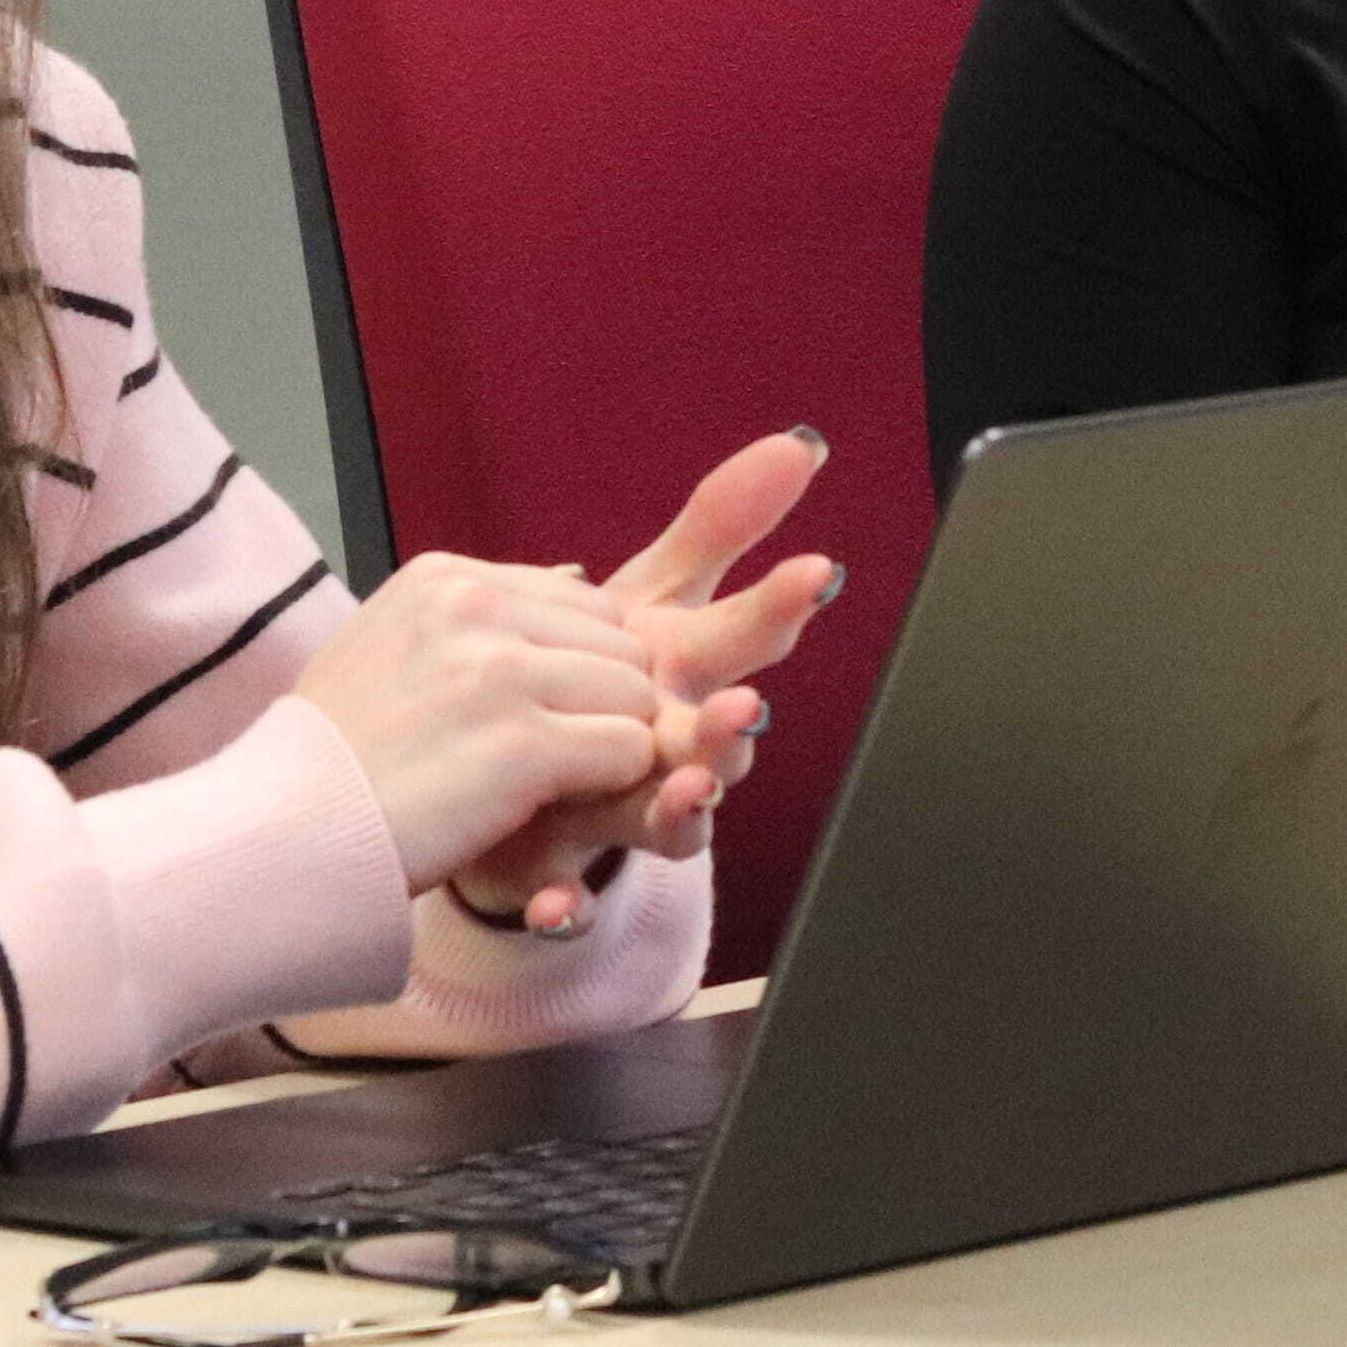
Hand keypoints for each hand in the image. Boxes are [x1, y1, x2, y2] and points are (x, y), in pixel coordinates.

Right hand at [284, 553, 667, 887]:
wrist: (280, 835)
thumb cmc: (337, 757)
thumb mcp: (389, 644)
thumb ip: (474, 616)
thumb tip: (574, 578)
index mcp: (445, 578)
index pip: (582, 601)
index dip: (577, 667)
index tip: (537, 714)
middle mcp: (475, 606)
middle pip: (620, 643)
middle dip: (603, 703)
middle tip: (554, 756)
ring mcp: (498, 672)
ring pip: (635, 694)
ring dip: (610, 745)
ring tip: (549, 783)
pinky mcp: (521, 744)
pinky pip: (629, 749)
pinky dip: (611, 785)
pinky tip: (555, 805)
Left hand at [447, 427, 846, 934]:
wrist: (530, 787)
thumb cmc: (605, 689)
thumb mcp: (655, 600)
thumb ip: (725, 525)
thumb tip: (803, 440)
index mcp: (689, 682)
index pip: (748, 640)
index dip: (780, 608)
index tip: (816, 572)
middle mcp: (670, 755)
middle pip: (718, 742)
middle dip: (734, 729)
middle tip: (743, 711)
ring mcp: (617, 818)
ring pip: (664, 822)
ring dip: (681, 811)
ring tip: (687, 793)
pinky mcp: (558, 871)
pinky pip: (566, 897)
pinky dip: (564, 906)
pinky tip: (554, 905)